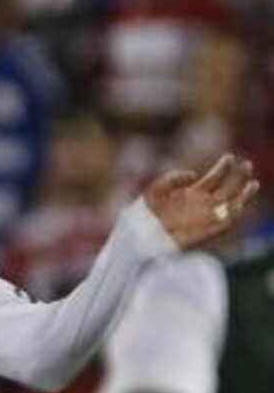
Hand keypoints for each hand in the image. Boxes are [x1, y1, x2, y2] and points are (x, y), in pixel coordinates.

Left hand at [143, 154, 259, 250]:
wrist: (140, 236)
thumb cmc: (145, 213)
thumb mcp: (157, 189)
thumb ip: (174, 178)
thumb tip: (195, 175)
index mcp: (192, 193)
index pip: (214, 178)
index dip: (223, 167)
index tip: (230, 157)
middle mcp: (202, 205)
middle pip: (227, 189)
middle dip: (239, 177)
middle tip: (247, 164)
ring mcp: (205, 219)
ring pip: (231, 206)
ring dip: (243, 196)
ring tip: (252, 184)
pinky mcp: (204, 233)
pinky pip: (224, 225)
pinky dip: (232, 216)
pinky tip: (236, 205)